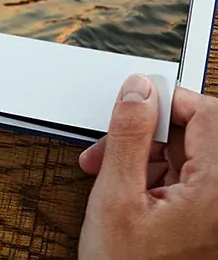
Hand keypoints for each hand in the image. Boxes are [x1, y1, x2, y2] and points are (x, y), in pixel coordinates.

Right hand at [78, 74, 217, 258]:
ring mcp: (216, 213)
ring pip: (186, 154)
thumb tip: (138, 91)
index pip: (208, 115)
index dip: (169, 101)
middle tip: (113, 143)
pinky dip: (150, 174)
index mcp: (216, 193)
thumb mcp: (115, 197)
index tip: (135, 102)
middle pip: (196, 134)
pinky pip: (183, 178)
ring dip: (143, 153)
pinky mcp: (206, 222)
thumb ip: (129, 137)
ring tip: (108, 169)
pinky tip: (123, 187)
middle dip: (148, 131)